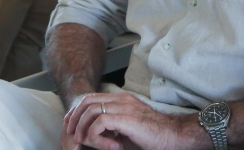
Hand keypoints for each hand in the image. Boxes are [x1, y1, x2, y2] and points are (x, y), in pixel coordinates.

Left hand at [63, 92, 207, 149]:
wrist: (172, 136)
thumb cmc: (151, 136)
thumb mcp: (125, 129)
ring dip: (83, 128)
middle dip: (74, 119)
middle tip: (72, 136)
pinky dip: (96, 135)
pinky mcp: (127, 118)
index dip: (76, 112)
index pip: (90, 98)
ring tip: (86, 142)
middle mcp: (121, 100)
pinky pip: (101, 122)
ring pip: (91, 111)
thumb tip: (90, 134)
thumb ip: (110, 126)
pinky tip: (107, 146)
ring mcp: (124, 107)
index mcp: (121, 99)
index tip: (71, 127)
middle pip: (87, 102)